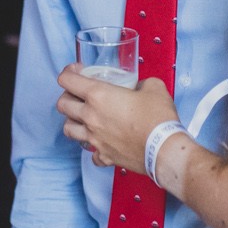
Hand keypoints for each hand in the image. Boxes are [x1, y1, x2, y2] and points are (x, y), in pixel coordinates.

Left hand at [56, 66, 176, 171]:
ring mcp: (94, 138)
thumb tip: (140, 87)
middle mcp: (91, 117)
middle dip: (67, 96)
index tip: (75, 72)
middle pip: (62, 104)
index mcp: (98, 95)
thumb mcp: (153, 87)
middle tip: (78, 94)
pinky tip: (102, 143)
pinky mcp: (104, 155)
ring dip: (73, 122)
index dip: (68, 72)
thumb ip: (141, 83)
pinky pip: (91, 153)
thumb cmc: (158, 117)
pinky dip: (94, 148)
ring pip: (68, 130)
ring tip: (83, 119)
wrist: (164, 149)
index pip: (67, 80)